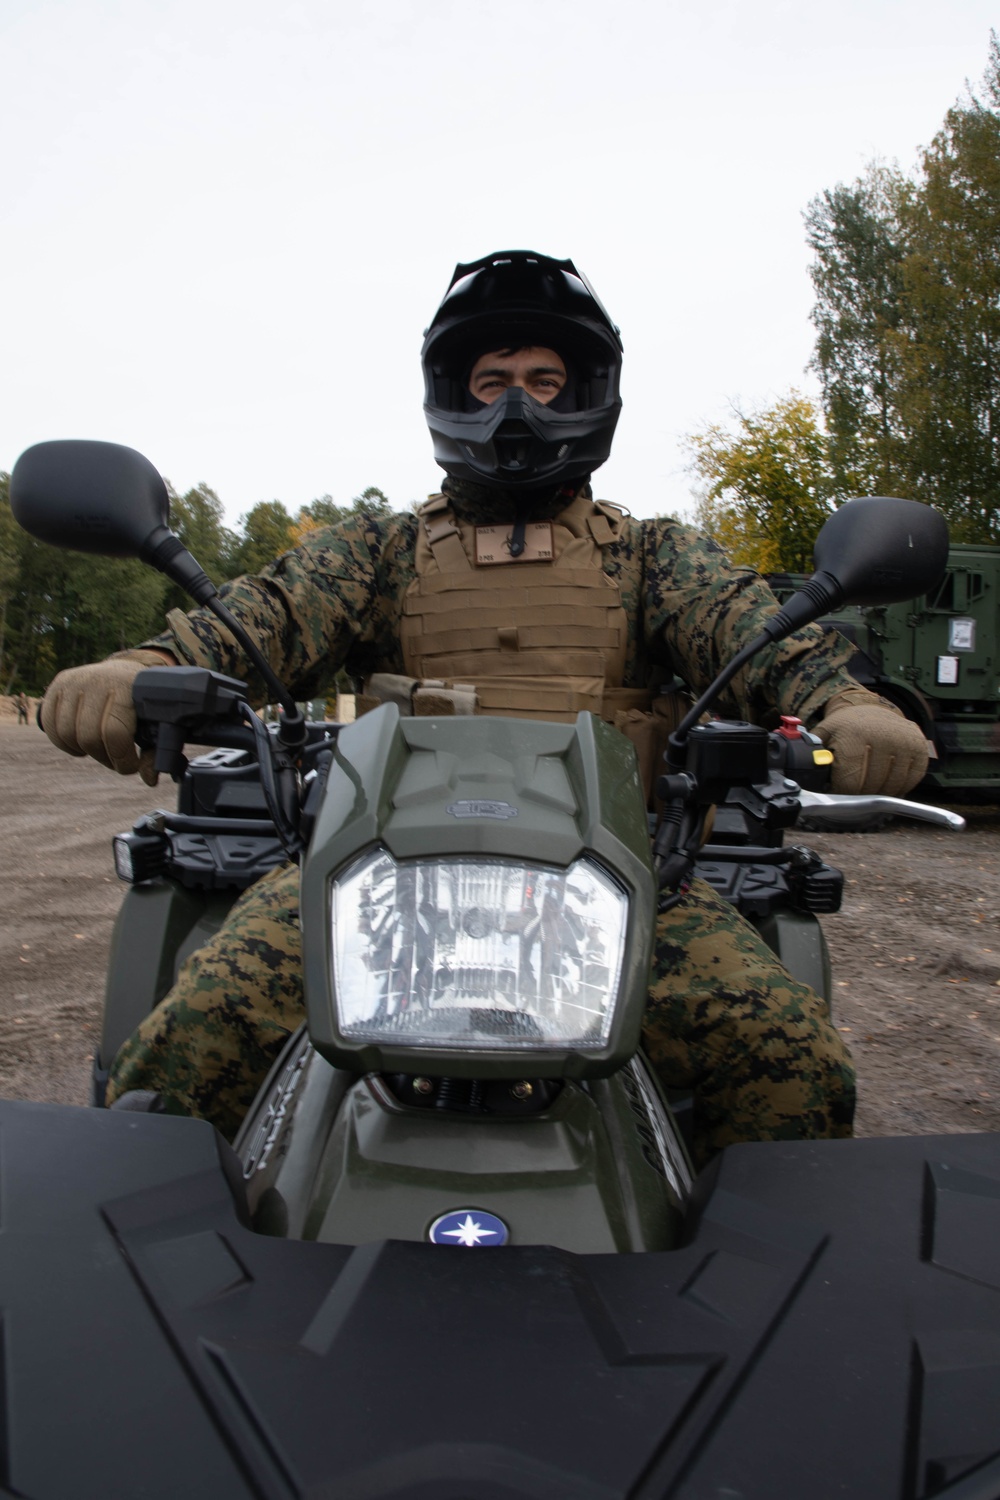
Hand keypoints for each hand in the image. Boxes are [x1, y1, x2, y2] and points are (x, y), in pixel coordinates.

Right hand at [40, 649, 174, 785]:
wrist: (123, 672)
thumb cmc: (140, 705)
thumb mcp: (153, 725)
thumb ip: (153, 753)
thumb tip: (149, 780)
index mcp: (127, 687)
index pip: (114, 732)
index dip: (121, 759)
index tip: (129, 767)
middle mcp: (98, 680)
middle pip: (88, 737)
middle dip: (104, 757)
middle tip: (114, 758)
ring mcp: (74, 681)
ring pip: (67, 734)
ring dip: (84, 751)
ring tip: (100, 748)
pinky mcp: (58, 685)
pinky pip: (50, 726)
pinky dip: (65, 743)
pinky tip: (81, 742)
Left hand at [816, 689, 928, 795]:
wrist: (872, 708)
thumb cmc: (847, 725)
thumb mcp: (825, 732)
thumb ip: (813, 751)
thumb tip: (802, 768)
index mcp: (855, 737)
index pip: (851, 782)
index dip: (843, 791)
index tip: (838, 790)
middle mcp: (882, 739)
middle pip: (872, 786)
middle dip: (859, 794)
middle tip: (853, 790)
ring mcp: (904, 744)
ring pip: (892, 786)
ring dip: (880, 792)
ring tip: (869, 787)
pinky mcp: (919, 749)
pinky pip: (911, 779)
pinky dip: (900, 786)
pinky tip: (887, 782)